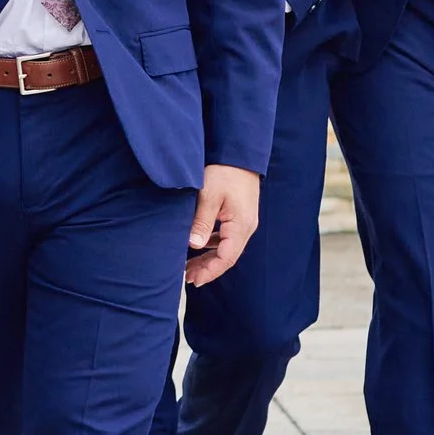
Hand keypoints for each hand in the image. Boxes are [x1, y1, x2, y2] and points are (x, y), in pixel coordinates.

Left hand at [186, 164, 261, 286]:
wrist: (239, 154)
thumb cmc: (224, 172)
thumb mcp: (209, 196)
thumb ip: (202, 221)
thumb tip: (194, 245)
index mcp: (241, 226)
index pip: (227, 258)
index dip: (210, 271)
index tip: (194, 280)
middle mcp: (245, 227)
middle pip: (227, 256)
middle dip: (208, 268)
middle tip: (187, 277)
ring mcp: (243, 221)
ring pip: (225, 247)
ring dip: (209, 257)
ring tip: (190, 266)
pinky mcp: (238, 215)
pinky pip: (225, 237)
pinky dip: (212, 245)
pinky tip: (199, 246)